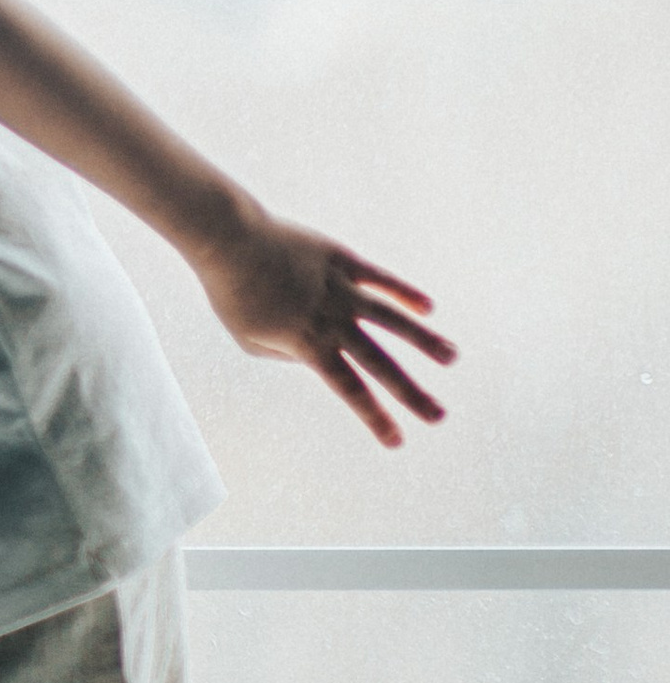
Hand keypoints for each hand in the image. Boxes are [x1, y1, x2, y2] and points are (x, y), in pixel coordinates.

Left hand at [194, 212, 454, 446]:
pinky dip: (404, 292)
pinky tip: (427, 307)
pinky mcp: (341, 260)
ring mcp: (340, 289)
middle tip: (439, 416)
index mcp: (308, 346)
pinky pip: (380, 278)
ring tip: (451, 358)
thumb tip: (316, 354)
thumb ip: (287, 355)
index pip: (350, 389)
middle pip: (379, 364)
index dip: (375, 417)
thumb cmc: (232, 294)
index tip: (397, 442)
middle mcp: (331, 321)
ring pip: (391, 319)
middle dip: (411, 394)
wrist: (231, 241)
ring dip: (424, 340)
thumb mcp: (250, 339)